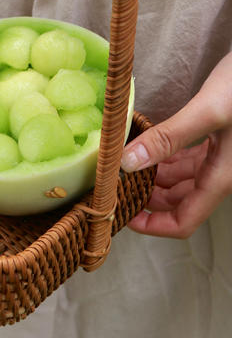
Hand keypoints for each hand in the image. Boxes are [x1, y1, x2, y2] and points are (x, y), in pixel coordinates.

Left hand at [121, 52, 231, 237]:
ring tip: (124, 166)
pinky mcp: (218, 136)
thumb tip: (128, 163)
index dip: (153, 225)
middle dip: (148, 200)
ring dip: (154, 177)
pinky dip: (165, 157)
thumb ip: (168, 137)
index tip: (123, 216)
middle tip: (116, 187)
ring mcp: (221, 155)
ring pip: (183, 179)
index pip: (185, 220)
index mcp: (222, 176)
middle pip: (181, 201)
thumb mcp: (207, 111)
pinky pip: (188, 158)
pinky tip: (146, 147)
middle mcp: (222, 171)